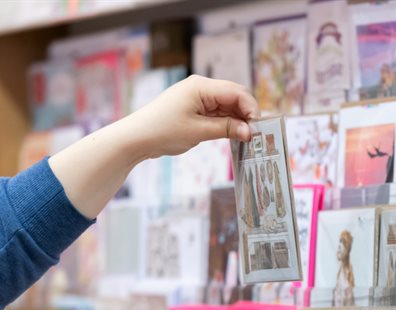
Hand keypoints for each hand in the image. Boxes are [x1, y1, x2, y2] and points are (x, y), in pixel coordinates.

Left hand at [125, 75, 259, 158]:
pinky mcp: (195, 108)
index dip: (252, 109)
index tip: (259, 128)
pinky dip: (227, 122)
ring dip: (238, 119)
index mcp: (201, 86)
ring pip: (228, 105)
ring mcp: (198, 97)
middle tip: (256, 134)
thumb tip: (249, 131)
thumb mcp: (198, 131)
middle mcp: (201, 87)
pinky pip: (218, 112)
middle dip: (247, 113)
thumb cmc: (162, 131)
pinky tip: (233, 135)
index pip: (237, 92)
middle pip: (235, 96)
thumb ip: (226, 129)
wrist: (136, 138)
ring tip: (246, 138)